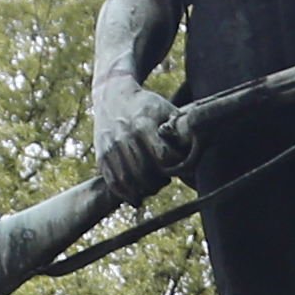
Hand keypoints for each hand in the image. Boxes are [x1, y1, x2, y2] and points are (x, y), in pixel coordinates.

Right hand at [91, 79, 189, 202]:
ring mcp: (110, 147)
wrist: (113, 97)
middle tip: (166, 179)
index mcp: (143, 123)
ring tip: (153, 186)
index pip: (162, 155)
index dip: (175, 166)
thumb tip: (193, 156)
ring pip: (129, 181)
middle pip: (144, 172)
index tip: (180, 166)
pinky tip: (137, 196)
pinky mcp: (101, 156)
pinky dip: (126, 194)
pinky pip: (113, 183)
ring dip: (144, 190)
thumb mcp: (165, 109)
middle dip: (159, 181)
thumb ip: (179, 131)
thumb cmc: (146, 106)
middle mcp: (124, 136)